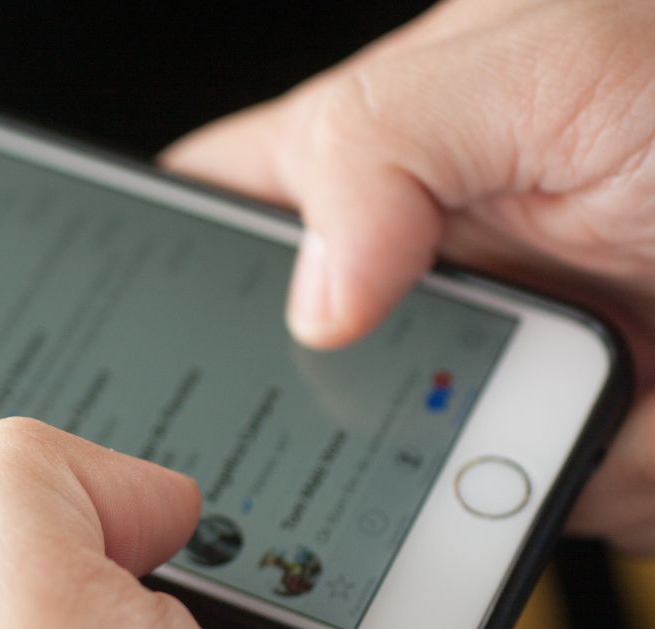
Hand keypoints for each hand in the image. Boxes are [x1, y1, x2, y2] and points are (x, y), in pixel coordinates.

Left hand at [0, 418, 318, 628]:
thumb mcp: (7, 612)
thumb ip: (28, 482)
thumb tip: (147, 495)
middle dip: (21, 407)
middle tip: (58, 319)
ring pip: (123, 531)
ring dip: (183, 486)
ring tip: (243, 412)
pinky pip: (231, 598)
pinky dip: (276, 568)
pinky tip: (326, 546)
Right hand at [162, 0, 654, 551]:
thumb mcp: (554, 52)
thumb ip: (387, 138)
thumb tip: (312, 291)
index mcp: (380, 147)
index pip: (217, 204)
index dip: (154, 251)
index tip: (119, 319)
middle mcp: (417, 261)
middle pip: (278, 352)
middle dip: (288, 397)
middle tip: (364, 387)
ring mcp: (483, 357)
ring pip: (382, 445)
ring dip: (419, 459)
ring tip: (548, 387)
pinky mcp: (558, 436)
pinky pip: (491, 496)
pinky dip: (521, 499)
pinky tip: (586, 440)